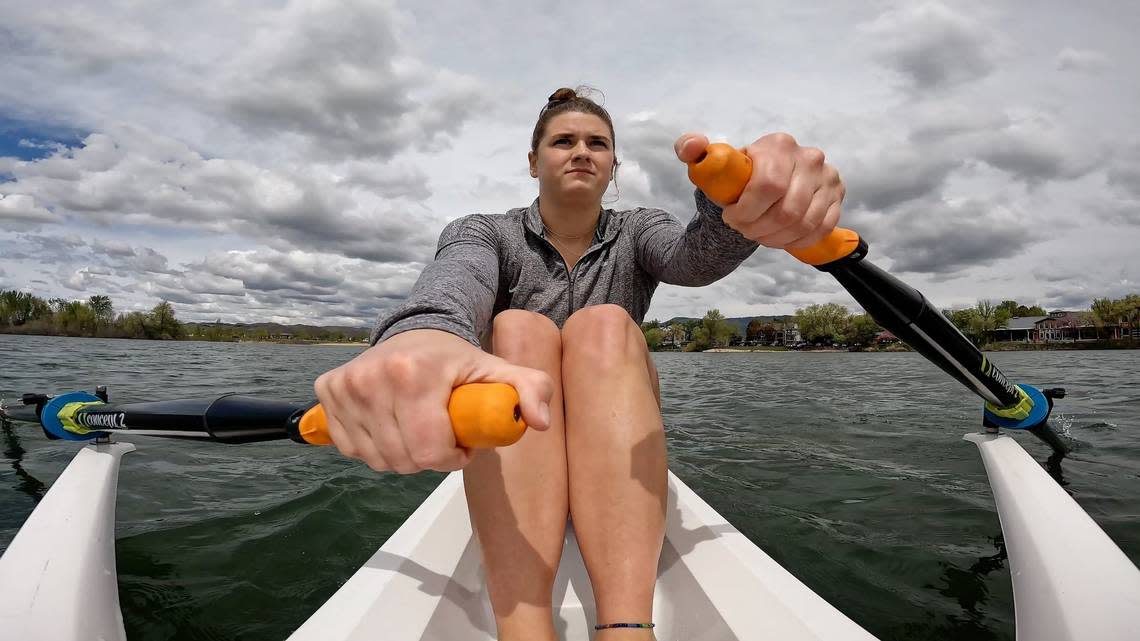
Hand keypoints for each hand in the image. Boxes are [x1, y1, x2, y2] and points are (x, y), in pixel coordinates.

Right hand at [314, 329, 553, 473]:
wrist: (416, 330)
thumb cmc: (459, 359)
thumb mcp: (499, 370)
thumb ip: (528, 389)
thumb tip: (540, 421)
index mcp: (414, 374)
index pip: (430, 449)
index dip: (451, 457)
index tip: (462, 444)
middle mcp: (371, 378)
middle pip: (403, 459)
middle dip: (429, 458)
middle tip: (443, 435)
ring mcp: (345, 386)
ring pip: (376, 459)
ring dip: (402, 455)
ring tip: (420, 428)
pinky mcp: (327, 391)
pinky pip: (351, 449)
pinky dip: (374, 448)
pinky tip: (392, 426)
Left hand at [675, 132, 844, 248]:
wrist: (764, 185)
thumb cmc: (737, 177)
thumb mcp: (712, 164)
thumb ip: (691, 149)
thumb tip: (692, 146)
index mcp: (778, 145)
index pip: (768, 185)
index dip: (747, 211)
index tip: (731, 217)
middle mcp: (809, 157)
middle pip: (787, 210)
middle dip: (759, 229)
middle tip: (744, 230)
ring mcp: (827, 177)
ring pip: (804, 223)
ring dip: (776, 238)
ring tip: (758, 235)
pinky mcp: (837, 197)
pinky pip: (820, 229)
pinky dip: (797, 240)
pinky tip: (779, 237)